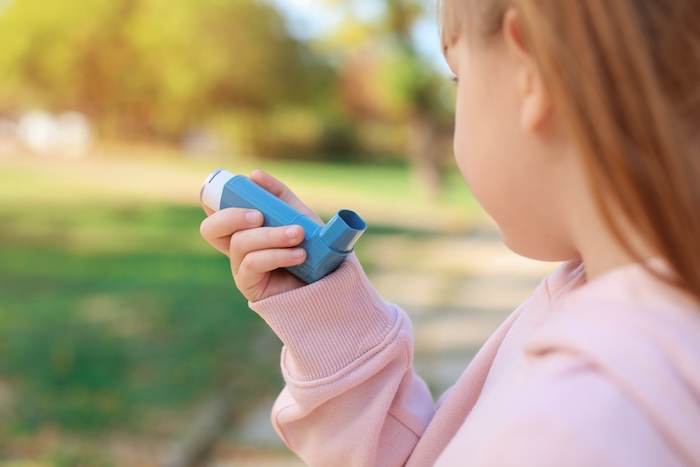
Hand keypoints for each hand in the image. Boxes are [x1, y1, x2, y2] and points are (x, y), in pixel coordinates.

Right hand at [200, 169, 321, 301]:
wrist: (328, 280)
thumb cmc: (311, 247)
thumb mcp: (298, 215)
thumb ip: (278, 195)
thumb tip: (254, 175)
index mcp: (243, 229)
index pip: (215, 213)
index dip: (215, 200)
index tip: (238, 189)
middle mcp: (237, 248)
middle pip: (211, 229)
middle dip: (231, 216)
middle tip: (259, 215)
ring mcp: (240, 267)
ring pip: (240, 243)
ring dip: (271, 235)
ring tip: (298, 235)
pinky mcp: (249, 285)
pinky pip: (253, 264)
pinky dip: (277, 255)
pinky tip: (299, 254)